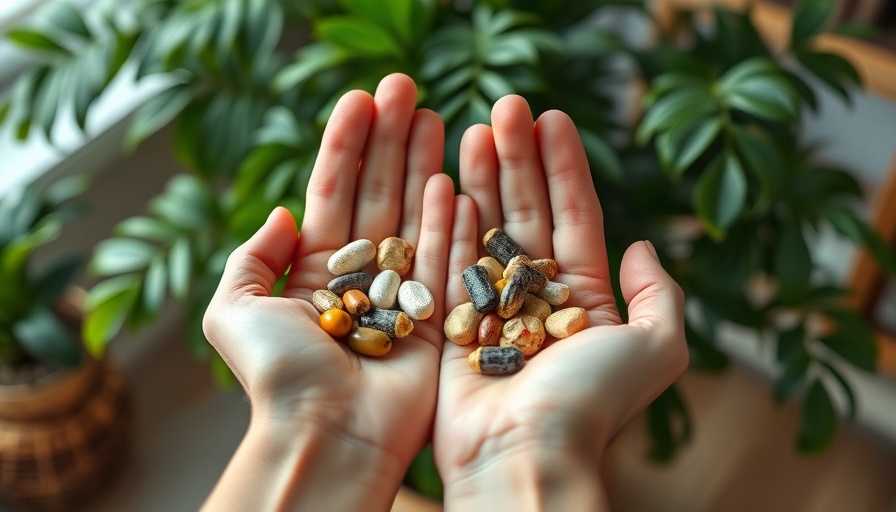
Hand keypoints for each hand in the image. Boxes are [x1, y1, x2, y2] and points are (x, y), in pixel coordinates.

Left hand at [202, 73, 453, 510]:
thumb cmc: (277, 378)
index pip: (332, 191)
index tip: (361, 98)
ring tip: (434, 117)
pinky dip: (447, 218)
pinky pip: (442, 257)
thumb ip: (251, 258)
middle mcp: (359, 275)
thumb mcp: (234, 311)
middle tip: (405, 89)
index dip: (345, 144)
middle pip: (376, 193)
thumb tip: (281, 213)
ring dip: (422, 164)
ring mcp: (400, 293)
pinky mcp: (434, 317)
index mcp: (313, 270)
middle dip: (389, 140)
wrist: (324, 436)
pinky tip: (452, 176)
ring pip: (411, 215)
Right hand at [434, 96, 687, 509]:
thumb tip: (644, 245)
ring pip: (485, 229)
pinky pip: (447, 262)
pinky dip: (446, 222)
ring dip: (479, 178)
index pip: (575, 216)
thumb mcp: (656, 348)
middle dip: (517, 159)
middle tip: (505, 108)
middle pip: (527, 213)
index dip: (565, 166)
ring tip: (470, 129)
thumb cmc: (589, 404)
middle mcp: (536, 298)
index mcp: (583, 299)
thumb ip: (660, 294)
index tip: (552, 118)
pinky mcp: (450, 323)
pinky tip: (442, 181)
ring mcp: (491, 308)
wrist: (523, 456)